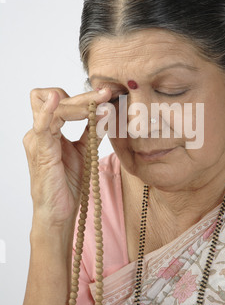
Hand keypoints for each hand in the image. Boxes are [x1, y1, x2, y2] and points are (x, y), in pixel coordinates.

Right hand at [23, 86, 111, 229]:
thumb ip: (90, 131)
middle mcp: (40, 131)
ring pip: (55, 107)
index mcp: (49, 130)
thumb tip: (106, 111)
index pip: (63, 102)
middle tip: (106, 93)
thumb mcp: (83, 151)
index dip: (84, 96)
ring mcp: (38, 139)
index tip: (107, 94)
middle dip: (84, 95)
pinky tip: (57, 99)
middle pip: (58, 99)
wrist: (59, 212)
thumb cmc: (68, 184)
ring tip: (101, 101)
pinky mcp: (39, 149)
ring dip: (79, 103)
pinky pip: (41, 124)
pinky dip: (49, 110)